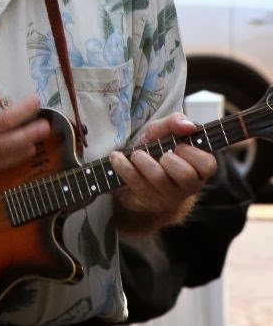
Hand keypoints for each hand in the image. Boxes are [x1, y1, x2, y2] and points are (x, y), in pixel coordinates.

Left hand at [110, 113, 217, 231]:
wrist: (135, 176)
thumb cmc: (156, 151)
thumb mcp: (163, 132)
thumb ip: (175, 123)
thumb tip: (188, 125)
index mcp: (198, 169)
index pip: (208, 165)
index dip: (193, 154)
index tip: (178, 146)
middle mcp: (187, 186)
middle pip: (185, 175)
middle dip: (168, 158)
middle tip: (159, 153)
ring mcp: (168, 197)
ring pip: (159, 178)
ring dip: (143, 160)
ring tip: (136, 154)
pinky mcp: (148, 202)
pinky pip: (136, 183)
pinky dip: (123, 166)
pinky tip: (117, 158)